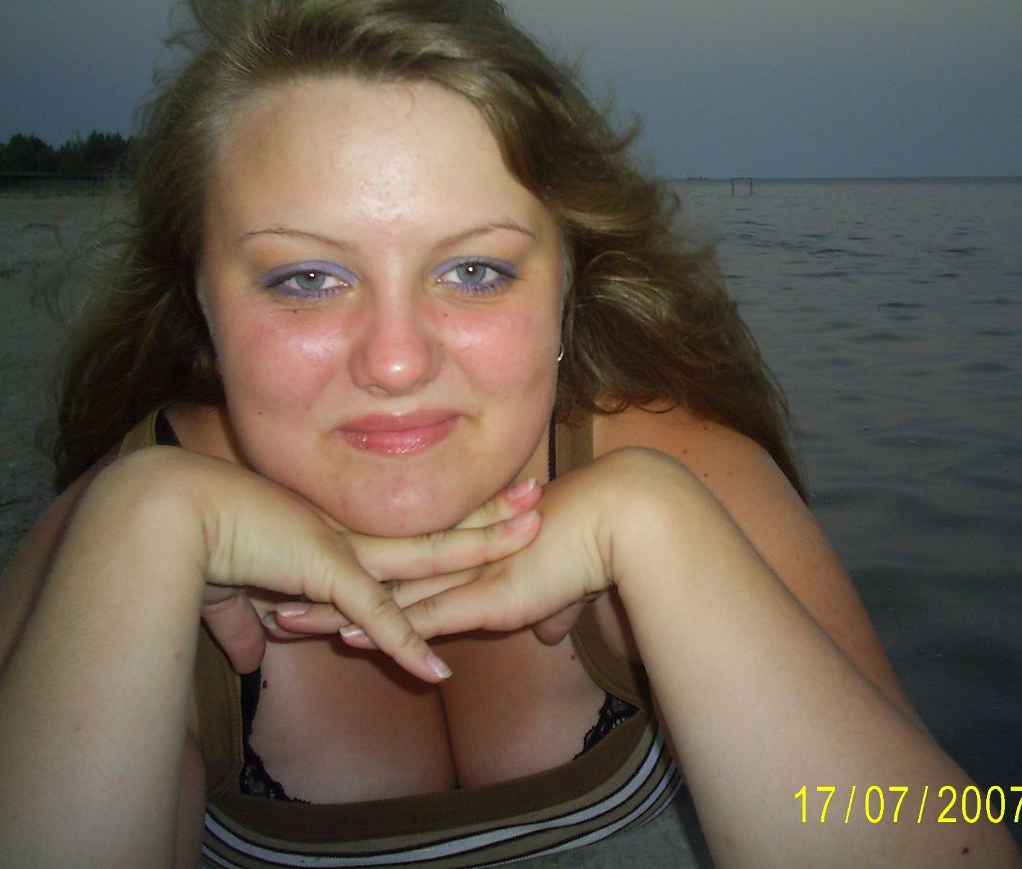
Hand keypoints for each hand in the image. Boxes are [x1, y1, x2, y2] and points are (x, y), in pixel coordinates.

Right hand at [118, 447, 541, 681]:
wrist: (169, 517)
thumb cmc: (200, 544)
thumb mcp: (234, 593)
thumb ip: (246, 623)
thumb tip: (247, 656)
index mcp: (342, 534)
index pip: (414, 524)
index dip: (456, 513)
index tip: (495, 502)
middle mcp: (352, 536)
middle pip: (436, 526)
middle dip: (490, 514)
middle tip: (539, 495)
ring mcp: (344, 552)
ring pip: (427, 553)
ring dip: (480, 551)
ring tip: (532, 537)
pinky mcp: (323, 576)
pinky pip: (376, 617)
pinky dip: (406, 647)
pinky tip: (436, 670)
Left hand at [275, 449, 679, 648]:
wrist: (621, 517)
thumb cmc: (596, 542)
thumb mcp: (562, 585)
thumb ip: (549, 605)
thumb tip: (553, 628)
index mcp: (464, 548)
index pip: (396, 558)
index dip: (350, 565)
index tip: (308, 570)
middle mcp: (456, 556)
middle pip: (375, 570)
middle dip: (320, 581)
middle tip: (267, 584)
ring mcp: (469, 575)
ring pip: (387, 596)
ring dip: (334, 611)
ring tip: (281, 618)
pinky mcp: (488, 598)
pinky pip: (425, 616)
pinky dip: (386, 628)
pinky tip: (347, 636)